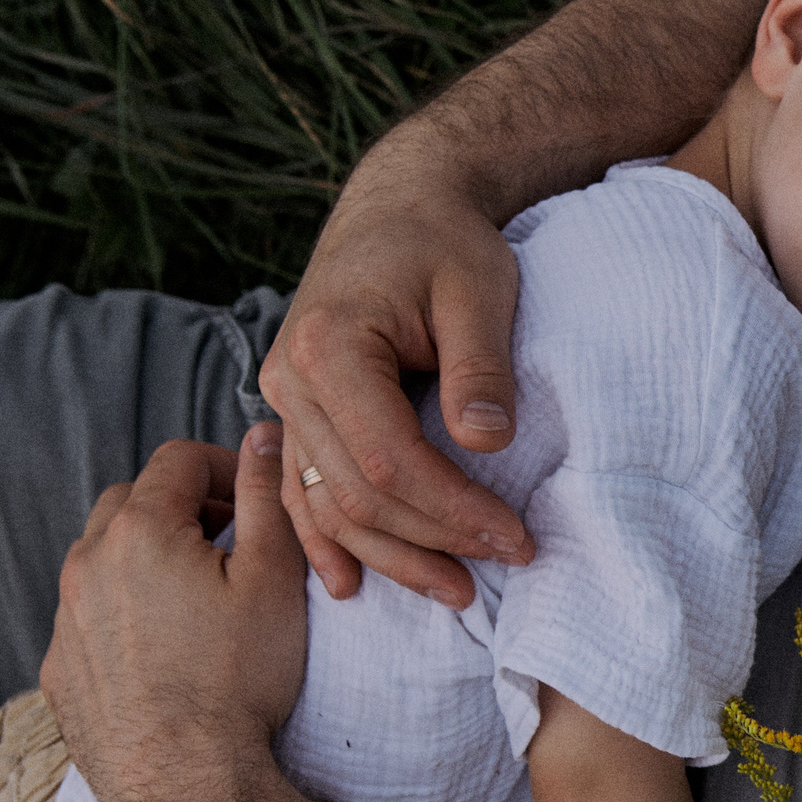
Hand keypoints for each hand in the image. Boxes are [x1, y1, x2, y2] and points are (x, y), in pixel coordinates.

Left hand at [41, 426, 307, 801]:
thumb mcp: (274, 579)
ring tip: (201, 597)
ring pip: (103, 557)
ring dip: (150, 557)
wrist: (184, 778)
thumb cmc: (237, 679)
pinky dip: (126, 610)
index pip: (180, 460)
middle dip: (184, 507)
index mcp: (142, 530)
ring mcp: (66, 616)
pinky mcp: (60, 665)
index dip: (227, 467)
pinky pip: (89, 614)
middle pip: (133, 501)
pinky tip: (168, 647)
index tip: (259, 498)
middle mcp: (87, 563)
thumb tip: (265, 438)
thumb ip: (267, 498)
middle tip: (234, 543)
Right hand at [262, 159, 534, 608]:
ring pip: (328, 504)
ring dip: (390, 557)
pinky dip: (326, 541)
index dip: (454, 510)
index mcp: (329, 346)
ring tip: (456, 593)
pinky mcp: (295, 411)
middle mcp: (289, 378)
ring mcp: (283, 399)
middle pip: (358, 493)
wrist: (399, 208)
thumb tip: (487, 444)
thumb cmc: (445, 242)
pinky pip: (301, 492)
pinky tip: (353, 585)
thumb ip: (482, 368)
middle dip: (435, 540)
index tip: (518, 537)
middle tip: (509, 563)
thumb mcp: (480, 289)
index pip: (391, 459)